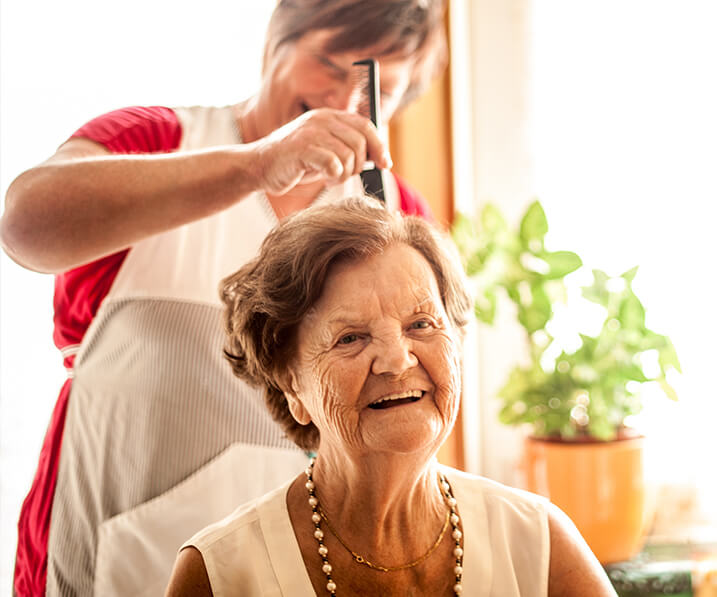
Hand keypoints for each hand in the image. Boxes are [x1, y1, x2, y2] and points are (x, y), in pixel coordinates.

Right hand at [251, 109, 391, 194]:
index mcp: (329, 116)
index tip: (385, 164)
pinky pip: (333, 164)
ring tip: (331, 177)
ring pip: (348, 155)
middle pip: (360, 142)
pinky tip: (324, 178)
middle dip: (359, 164)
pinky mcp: (301, 149)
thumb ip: (348, 148)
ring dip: (344, 173)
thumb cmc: (295, 162)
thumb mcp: (325, 150)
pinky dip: (334, 176)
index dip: (380, 146)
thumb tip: (379, 157)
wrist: (259, 167)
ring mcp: (310, 132)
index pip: (365, 125)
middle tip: (345, 174)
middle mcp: (321, 120)